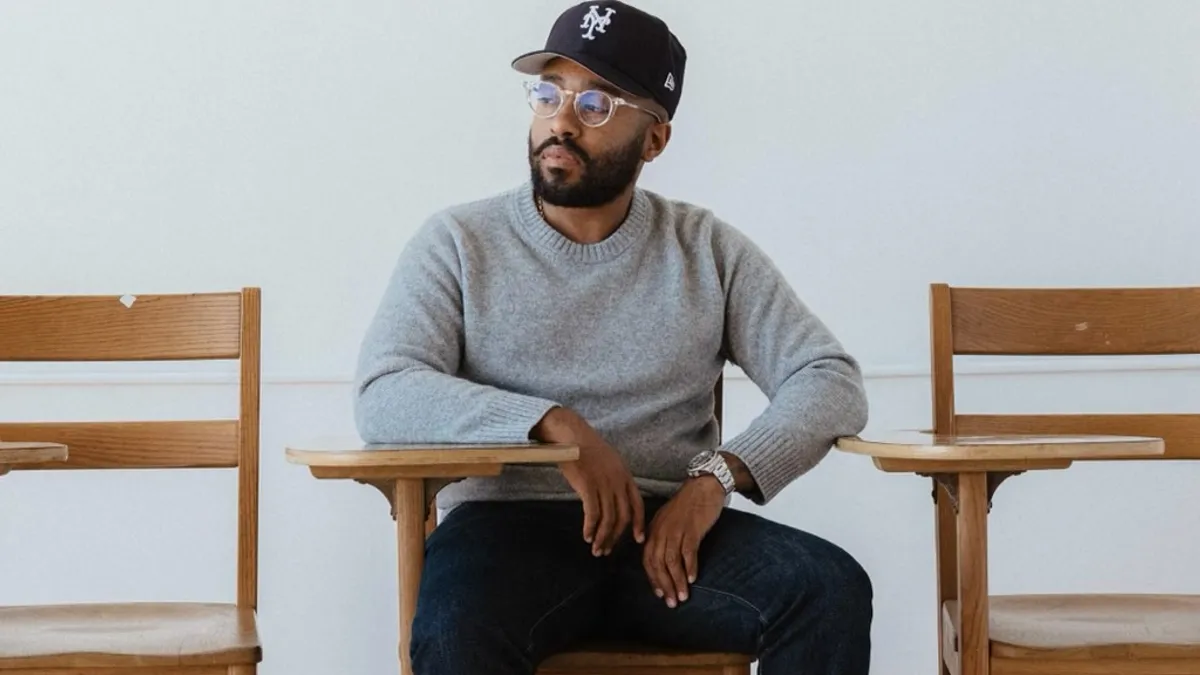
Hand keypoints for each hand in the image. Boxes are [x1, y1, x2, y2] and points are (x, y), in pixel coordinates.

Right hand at [532, 407, 644, 555]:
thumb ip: (615, 480)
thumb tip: (613, 499)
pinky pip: (593, 514)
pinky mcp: (588, 487)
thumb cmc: (586, 447)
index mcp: (625, 476)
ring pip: (608, 520)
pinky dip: (590, 528)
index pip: (638, 505)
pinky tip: (586, 536)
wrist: (570, 435)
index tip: (638, 539)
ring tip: (595, 548)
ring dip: (602, 537)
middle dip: (615, 537)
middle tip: (606, 550)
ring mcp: (604, 485)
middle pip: (623, 517)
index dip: (639, 524)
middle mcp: (618, 482)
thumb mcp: (609, 462)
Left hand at [643, 475, 725, 607]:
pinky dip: (690, 567)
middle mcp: (661, 531)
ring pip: (671, 562)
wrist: (704, 485)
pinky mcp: (692, 529)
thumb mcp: (668, 520)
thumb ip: (663, 538)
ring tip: (682, 597)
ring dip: (677, 582)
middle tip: (671, 603)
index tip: (659, 593)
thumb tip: (664, 561)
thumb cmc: (688, 504)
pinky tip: (693, 579)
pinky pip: (688, 552)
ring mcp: (676, 530)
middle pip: (657, 564)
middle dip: (664, 585)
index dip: (653, 578)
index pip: (648, 559)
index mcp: (654, 530)